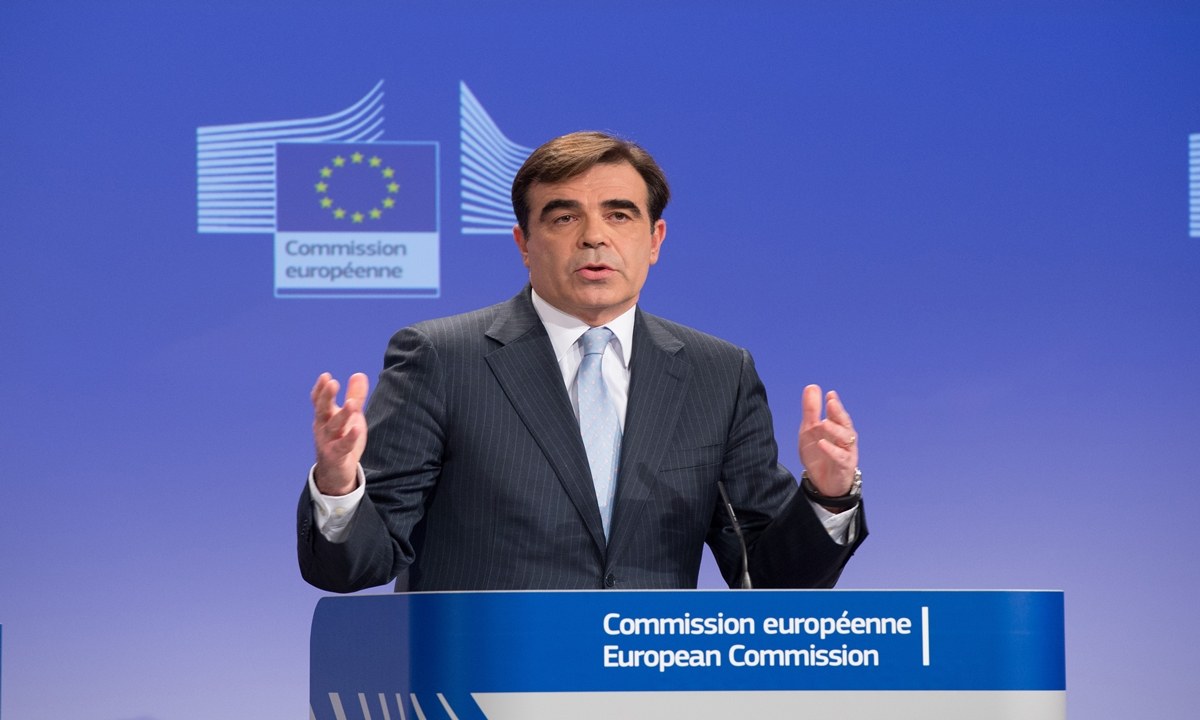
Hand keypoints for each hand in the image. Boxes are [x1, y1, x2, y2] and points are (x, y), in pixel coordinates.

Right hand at [311, 372, 368, 495]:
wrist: (335, 472)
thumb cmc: (342, 439)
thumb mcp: (350, 417)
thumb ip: (354, 396)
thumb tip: (359, 374)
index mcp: (324, 417)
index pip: (319, 401)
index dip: (321, 389)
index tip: (325, 376)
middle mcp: (323, 428)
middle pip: (322, 410)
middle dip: (326, 396)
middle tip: (332, 383)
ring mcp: (328, 442)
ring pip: (334, 427)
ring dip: (342, 414)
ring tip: (351, 403)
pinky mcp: (336, 456)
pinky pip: (343, 446)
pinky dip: (349, 438)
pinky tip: (357, 429)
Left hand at [798, 384, 858, 496]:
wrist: (823, 483)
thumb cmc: (819, 454)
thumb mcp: (810, 430)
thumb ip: (811, 411)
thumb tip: (812, 387)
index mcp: (837, 428)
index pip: (838, 414)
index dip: (835, 404)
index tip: (830, 394)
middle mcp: (845, 439)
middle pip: (845, 424)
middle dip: (839, 413)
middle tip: (831, 402)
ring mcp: (846, 452)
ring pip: (845, 439)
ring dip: (835, 430)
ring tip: (824, 423)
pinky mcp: (844, 467)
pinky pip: (840, 457)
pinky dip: (831, 450)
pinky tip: (822, 443)